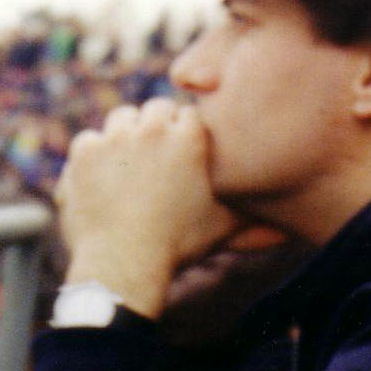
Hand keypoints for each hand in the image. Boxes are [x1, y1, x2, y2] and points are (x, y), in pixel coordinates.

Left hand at [57, 100, 243, 317]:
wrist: (125, 262)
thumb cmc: (178, 245)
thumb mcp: (221, 228)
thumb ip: (252, 219)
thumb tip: (287, 233)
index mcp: (188, 138)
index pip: (187, 115)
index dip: (184, 132)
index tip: (182, 152)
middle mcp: (151, 128)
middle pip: (155, 108)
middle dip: (156, 126)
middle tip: (156, 155)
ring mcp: (114, 137)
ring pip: (120, 119)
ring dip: (125, 135)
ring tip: (129, 164)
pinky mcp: (83, 152)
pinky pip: (88, 140)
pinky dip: (94, 157)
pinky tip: (102, 180)